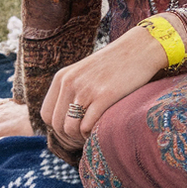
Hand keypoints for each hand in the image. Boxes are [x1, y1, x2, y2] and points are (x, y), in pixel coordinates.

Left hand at [41, 25, 167, 150]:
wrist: (140, 49)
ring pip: (70, 128)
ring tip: (92, 136)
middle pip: (57, 124)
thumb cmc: (115, 64)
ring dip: (80, 138)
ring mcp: (86, 89)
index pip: (46, 114)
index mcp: (62, 77)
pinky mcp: (104, 96)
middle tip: (83, 139)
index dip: (57, 128)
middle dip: (69, 137)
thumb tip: (64, 119)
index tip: (71, 132)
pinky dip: (92, 134)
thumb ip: (71, 90)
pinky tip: (101, 129)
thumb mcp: (84, 72)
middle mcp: (70, 82)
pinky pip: (88, 126)